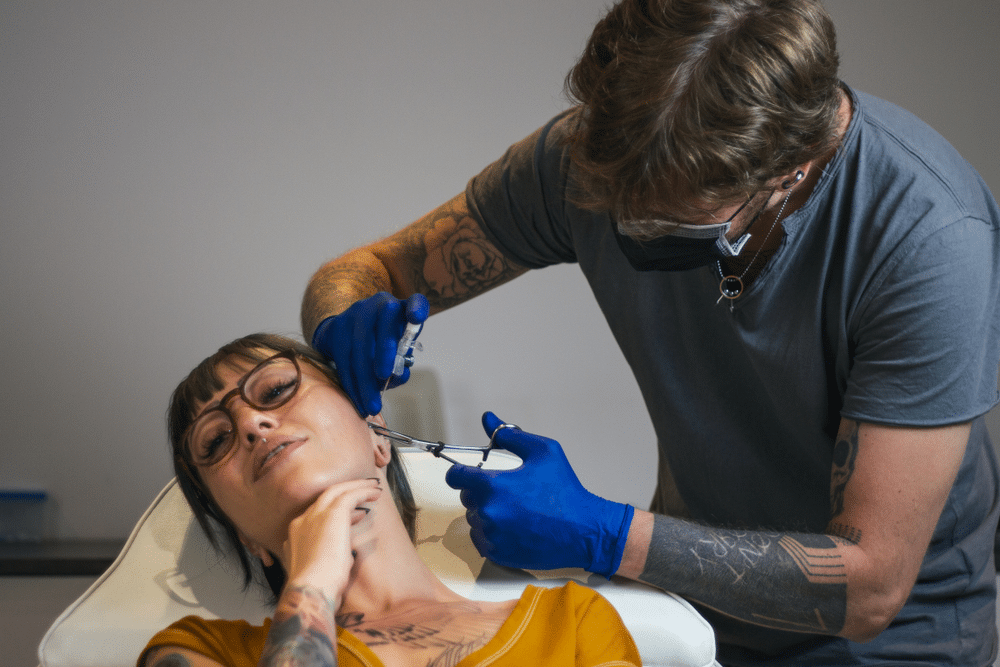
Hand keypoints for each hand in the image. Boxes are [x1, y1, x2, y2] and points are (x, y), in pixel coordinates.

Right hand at [282, 478, 381, 601]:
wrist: (311, 589)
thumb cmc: (318, 587)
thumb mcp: (320, 568)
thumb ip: (328, 554)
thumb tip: (346, 549)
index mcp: (296, 535)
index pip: (317, 515)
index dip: (336, 512)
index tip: (355, 515)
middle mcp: (302, 521)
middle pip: (325, 498)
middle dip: (345, 492)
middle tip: (363, 490)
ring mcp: (315, 516)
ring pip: (337, 491)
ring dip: (356, 487)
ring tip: (373, 487)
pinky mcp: (332, 514)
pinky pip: (349, 495)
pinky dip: (363, 491)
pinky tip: (375, 492)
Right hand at [311, 292, 428, 415]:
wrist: (346, 331)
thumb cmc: (382, 343)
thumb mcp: (398, 350)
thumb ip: (402, 362)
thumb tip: (398, 376)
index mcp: (403, 309)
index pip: (416, 301)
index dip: (417, 308)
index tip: (417, 318)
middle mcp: (381, 304)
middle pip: (384, 323)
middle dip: (384, 352)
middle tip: (385, 377)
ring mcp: (357, 312)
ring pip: (360, 346)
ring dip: (365, 379)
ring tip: (371, 406)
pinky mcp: (338, 326)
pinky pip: (343, 357)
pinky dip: (351, 383)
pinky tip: (357, 399)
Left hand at [444, 412, 633, 577]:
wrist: (583, 530)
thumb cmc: (565, 490)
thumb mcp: (543, 451)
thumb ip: (510, 435)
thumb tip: (489, 419)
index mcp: (493, 485)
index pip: (455, 476)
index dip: (460, 472)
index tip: (467, 474)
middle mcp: (488, 512)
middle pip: (467, 498)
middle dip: (481, 492)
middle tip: (508, 492)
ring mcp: (492, 535)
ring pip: (474, 519)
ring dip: (487, 513)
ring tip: (515, 511)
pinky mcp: (498, 554)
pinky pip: (481, 540)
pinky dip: (492, 533)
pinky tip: (514, 527)